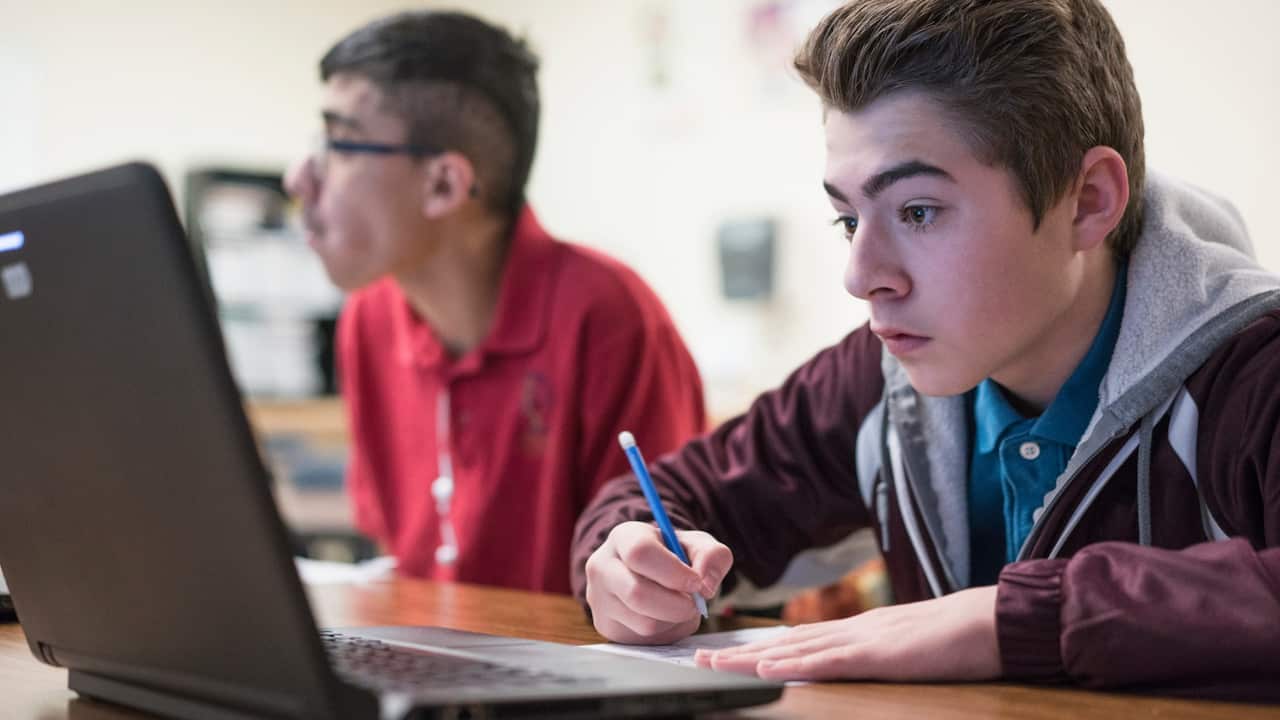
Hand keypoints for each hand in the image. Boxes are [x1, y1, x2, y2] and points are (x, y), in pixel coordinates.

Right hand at [585, 521, 732, 644]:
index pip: (640, 553)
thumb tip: (705, 585)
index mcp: (623, 537)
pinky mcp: (605, 626)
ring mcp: (599, 599)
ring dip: (674, 620)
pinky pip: (643, 640)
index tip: (696, 583)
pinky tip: (665, 617)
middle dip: (677, 605)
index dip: (673, 572)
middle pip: (637, 594)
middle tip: (695, 603)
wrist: (646, 572)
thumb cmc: (672, 555)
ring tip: (679, 606)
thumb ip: (711, 556)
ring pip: (644, 623)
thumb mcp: (696, 545)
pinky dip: (665, 633)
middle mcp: (602, 567)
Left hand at [695, 585, 999, 681]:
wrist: (995, 621)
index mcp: (862, 630)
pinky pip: (829, 661)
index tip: (728, 653)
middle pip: (787, 642)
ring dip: (752, 658)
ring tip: (714, 664)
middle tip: (698, 658)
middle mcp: (854, 630)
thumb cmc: (960, 638)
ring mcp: (865, 641)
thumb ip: (880, 651)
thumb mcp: (910, 646)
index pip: (801, 639)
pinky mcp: (880, 656)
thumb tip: (855, 660)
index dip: (762, 646)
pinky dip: (795, 664)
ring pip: (796, 650)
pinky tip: (767, 668)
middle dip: (741, 653)